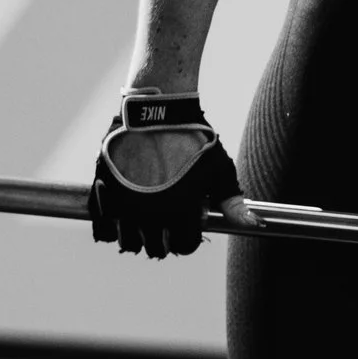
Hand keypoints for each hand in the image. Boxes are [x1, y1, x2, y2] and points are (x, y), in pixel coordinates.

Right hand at [89, 104, 239, 258]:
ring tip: (144, 221)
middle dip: (164, 239)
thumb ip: (233, 202)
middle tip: (166, 223)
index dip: (188, 239)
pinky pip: (102, 229)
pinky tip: (121, 217)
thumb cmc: (193, 138)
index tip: (186, 225)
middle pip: (156, 249)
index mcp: (181, 210)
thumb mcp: (219, 168)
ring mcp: (124, 205)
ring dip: (138, 237)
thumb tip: (255, 225)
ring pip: (128, 243)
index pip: (184, 246)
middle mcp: (151, 214)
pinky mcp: (104, 193)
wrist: (157, 109)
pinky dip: (110, 228)